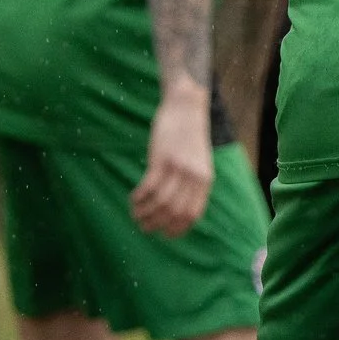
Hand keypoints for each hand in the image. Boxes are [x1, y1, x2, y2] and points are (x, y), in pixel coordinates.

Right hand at [130, 78, 215, 236]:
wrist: (186, 106)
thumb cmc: (189, 136)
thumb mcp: (200, 162)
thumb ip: (193, 184)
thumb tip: (178, 210)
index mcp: (205, 181)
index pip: (191, 215)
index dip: (176, 229)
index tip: (163, 233)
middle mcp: (193, 177)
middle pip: (173, 212)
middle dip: (156, 224)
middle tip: (143, 226)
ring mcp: (178, 167)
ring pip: (159, 202)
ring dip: (144, 213)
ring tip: (135, 214)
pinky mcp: (161, 158)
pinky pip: (148, 187)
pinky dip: (139, 198)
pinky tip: (133, 199)